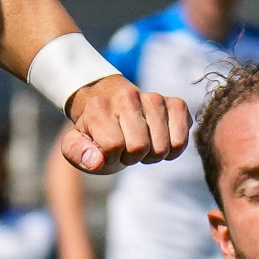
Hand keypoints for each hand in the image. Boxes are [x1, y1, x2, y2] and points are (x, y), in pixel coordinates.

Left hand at [56, 75, 190, 175]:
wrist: (110, 105)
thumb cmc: (95, 132)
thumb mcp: (76, 144)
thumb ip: (77, 154)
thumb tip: (96, 161)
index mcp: (99, 106)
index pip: (114, 146)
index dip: (111, 156)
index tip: (107, 149)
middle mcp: (128, 96)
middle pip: (140, 147)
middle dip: (132, 156)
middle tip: (125, 148)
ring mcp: (154, 98)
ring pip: (163, 146)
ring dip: (152, 154)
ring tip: (141, 143)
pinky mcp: (176, 104)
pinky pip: (182, 139)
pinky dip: (173, 149)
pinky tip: (160, 141)